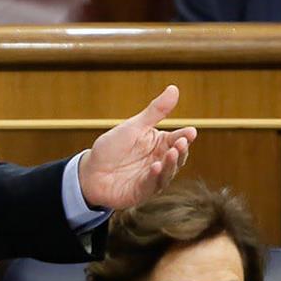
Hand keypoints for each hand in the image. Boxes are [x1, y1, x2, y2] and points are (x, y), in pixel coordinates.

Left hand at [78, 85, 196, 210]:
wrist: (89, 171)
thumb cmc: (112, 147)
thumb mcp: (133, 127)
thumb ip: (155, 111)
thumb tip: (174, 88)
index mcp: (159, 144)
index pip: (177, 139)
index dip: (185, 136)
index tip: (191, 131)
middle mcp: (159, 161)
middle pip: (177, 157)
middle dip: (181, 150)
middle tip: (181, 143)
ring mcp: (153, 178)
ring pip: (168, 172)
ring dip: (171, 164)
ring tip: (171, 154)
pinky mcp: (143, 192)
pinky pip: (152, 185)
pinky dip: (155, 176)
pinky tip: (155, 167)